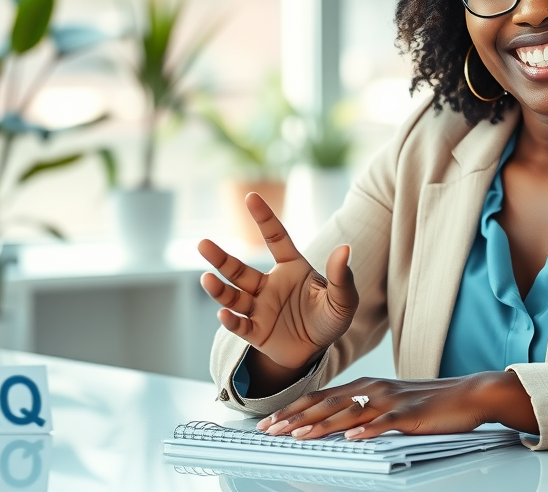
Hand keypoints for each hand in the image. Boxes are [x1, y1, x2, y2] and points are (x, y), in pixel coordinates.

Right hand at [199, 192, 358, 370]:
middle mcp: (268, 285)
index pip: (275, 238)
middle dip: (221, 258)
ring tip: (207, 279)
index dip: (264, 219)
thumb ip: (342, 276)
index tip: (250, 197)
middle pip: (240, 269)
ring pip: (233, 296)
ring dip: (219, 289)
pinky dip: (231, 322)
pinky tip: (224, 315)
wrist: (317, 350)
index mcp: (291, 268)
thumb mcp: (343, 300)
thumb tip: (345, 248)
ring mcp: (259, 308)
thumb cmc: (330, 318)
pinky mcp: (256, 332)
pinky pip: (240, 326)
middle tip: (203, 244)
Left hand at [255, 371, 539, 439]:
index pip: (321, 397)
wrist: (469, 394)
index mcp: (367, 386)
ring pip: (349, 413)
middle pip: (327, 404)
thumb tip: (336, 426)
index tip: (270, 422)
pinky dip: (367, 431)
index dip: (294, 409)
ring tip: (298, 435)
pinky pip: (385, 424)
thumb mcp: (390, 402)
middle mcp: (374, 389)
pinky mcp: (411, 414)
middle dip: (295, 418)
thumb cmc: (429, 403)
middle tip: (270, 430)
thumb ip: (363, 410)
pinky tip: (352, 440)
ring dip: (321, 425)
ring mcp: (391, 401)